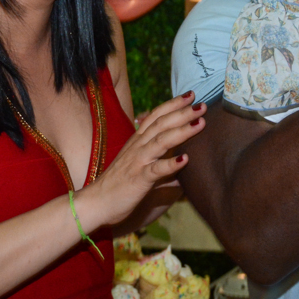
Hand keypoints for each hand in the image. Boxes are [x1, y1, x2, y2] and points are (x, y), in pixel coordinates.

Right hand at [79, 93, 204, 228]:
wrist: (96, 203)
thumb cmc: (119, 185)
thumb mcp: (139, 167)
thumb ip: (160, 161)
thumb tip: (182, 161)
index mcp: (137, 141)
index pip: (156, 116)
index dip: (173, 104)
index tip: (190, 95)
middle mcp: (138, 147)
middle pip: (161, 124)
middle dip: (182, 112)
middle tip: (202, 104)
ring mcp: (138, 161)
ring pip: (161, 141)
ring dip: (182, 131)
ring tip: (200, 123)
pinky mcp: (138, 179)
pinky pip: (156, 170)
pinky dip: (171, 164)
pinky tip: (186, 160)